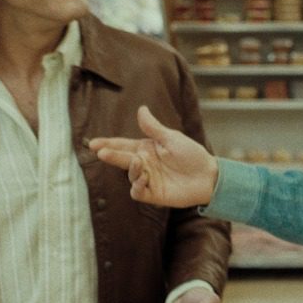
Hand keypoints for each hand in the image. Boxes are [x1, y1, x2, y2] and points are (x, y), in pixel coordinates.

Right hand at [89, 105, 218, 206]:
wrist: (209, 176)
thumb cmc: (192, 154)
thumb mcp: (172, 138)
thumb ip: (154, 128)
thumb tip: (141, 109)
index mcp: (146, 149)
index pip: (123, 145)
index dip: (108, 144)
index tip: (93, 143)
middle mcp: (144, 164)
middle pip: (123, 159)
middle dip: (111, 155)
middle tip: (101, 152)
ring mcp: (148, 179)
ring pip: (130, 175)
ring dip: (131, 169)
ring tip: (138, 162)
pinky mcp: (153, 194)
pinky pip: (138, 192)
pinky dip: (137, 186)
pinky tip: (143, 178)